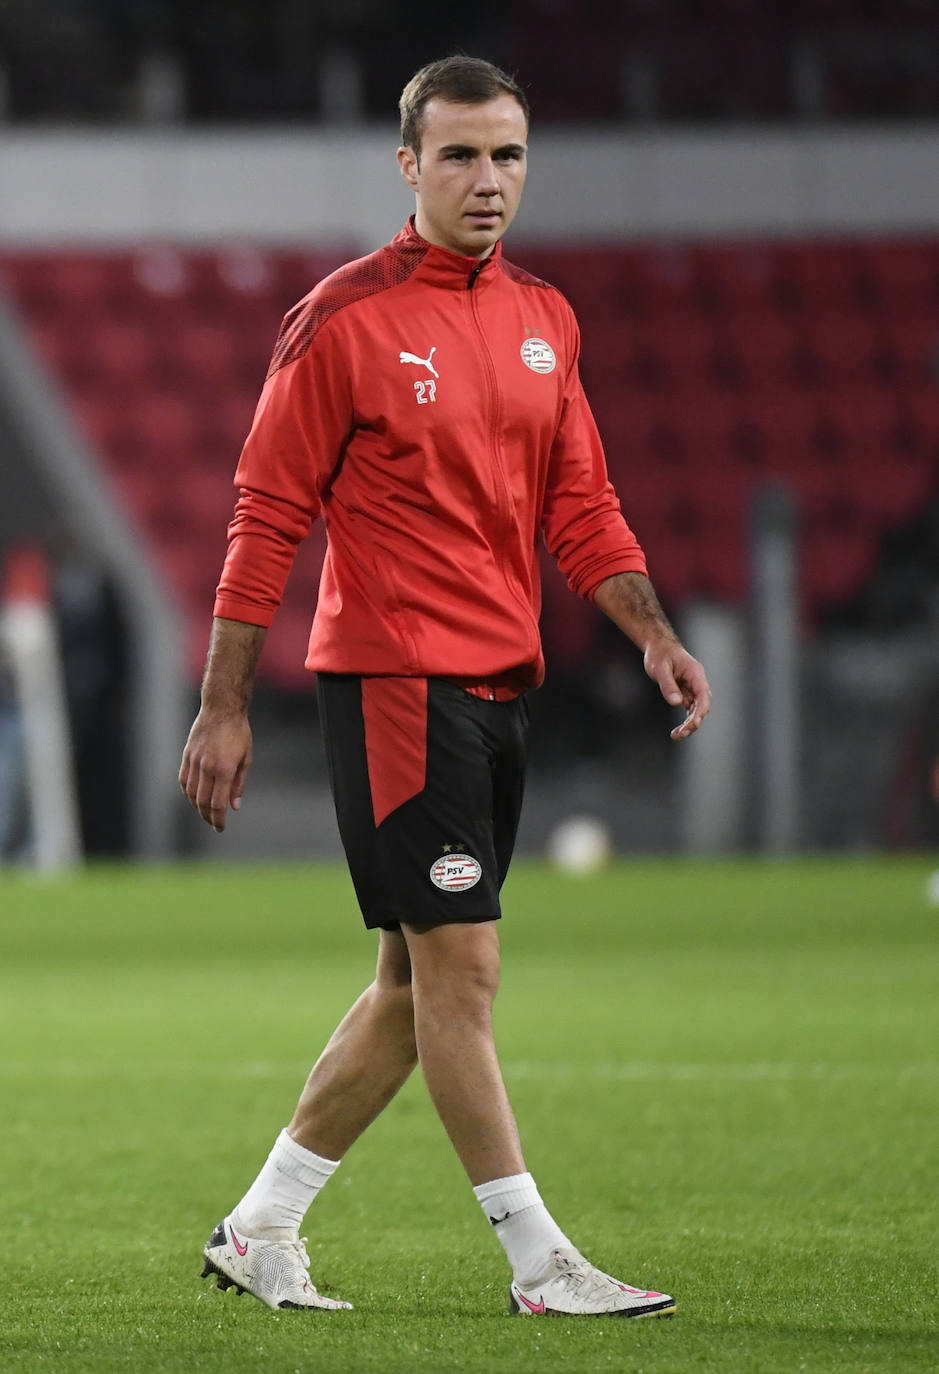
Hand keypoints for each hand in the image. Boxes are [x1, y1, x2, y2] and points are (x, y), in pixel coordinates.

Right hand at [179, 710, 252, 832]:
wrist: (222, 709)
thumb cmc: (238, 733)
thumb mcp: (246, 759)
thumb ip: (239, 784)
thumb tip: (234, 807)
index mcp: (225, 769)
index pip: (218, 804)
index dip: (218, 820)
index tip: (220, 828)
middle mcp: (207, 767)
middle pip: (203, 802)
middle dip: (208, 817)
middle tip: (214, 823)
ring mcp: (194, 761)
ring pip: (191, 793)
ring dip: (197, 807)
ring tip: (206, 812)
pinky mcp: (187, 755)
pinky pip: (184, 781)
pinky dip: (188, 793)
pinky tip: (194, 797)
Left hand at [643, 636, 711, 740]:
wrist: (658, 646)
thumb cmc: (660, 654)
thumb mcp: (660, 669)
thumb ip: (668, 685)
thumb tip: (677, 703)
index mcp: (695, 674)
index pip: (703, 695)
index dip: (700, 711)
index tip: (693, 723)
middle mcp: (697, 682)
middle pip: (702, 705)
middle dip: (694, 721)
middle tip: (680, 734)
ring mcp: (693, 687)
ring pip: (697, 709)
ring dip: (690, 724)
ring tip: (676, 735)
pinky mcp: (686, 692)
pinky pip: (690, 708)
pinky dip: (686, 720)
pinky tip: (678, 731)